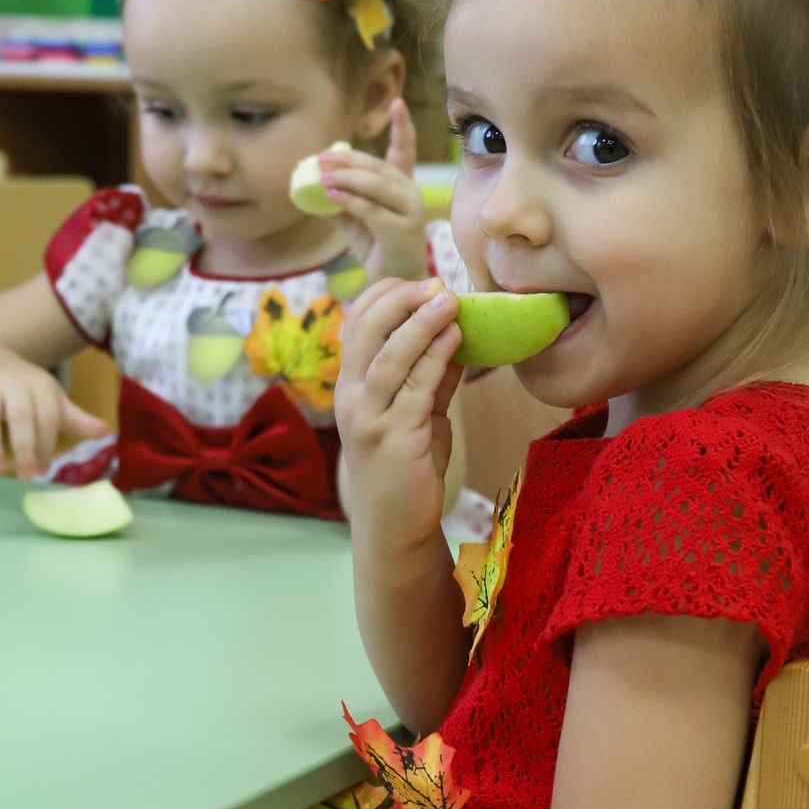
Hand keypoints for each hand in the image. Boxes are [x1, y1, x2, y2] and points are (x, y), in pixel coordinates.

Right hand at [0, 344, 108, 478]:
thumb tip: (105, 431)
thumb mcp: (51, 398)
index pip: (47, 416)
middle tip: (26, 476)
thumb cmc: (25, 388)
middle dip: (23, 447)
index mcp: (39, 385)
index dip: (46, 444)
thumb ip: (74, 418)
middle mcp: (12, 384)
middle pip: (19, 415)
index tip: (42, 469)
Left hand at [320, 101, 426, 284]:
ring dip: (347, 177)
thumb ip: (338, 201)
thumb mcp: (354, 220)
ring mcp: (411, 211)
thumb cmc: (376, 248)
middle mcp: (411, 193)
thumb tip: (309, 186)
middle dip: (348, 160)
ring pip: (377, 185)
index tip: (397, 102)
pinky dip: (350, 200)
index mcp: (402, 186)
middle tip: (320, 158)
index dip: (402, 127)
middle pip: (378, 167)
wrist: (394, 284)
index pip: (405, 151)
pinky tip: (331, 195)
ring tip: (321, 175)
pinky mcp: (403, 230)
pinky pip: (373, 209)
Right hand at [334, 277, 461, 552]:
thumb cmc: (405, 468)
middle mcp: (351, 398)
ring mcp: (370, 418)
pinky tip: (456, 340)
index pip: (355, 324)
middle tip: (436, 283)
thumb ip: (430, 376)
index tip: (419, 282)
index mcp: (350, 386)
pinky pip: (415, 388)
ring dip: (420, 323)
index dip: (384, 296)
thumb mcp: (417, 412)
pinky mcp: (395, 439)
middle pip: (366, 331)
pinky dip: (436, 358)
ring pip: (390, 357)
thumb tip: (457, 333)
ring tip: (450, 300)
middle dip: (401, 300)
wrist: (394, 526)